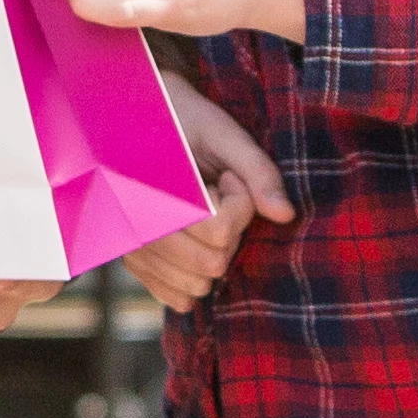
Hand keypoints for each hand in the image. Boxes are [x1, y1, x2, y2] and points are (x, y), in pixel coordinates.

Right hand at [114, 76, 295, 310]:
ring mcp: (131, 248)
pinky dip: (196, 278)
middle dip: (229, 232)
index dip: (239, 204)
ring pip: (196, 286)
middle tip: (217, 195)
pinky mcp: (134, 264)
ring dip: (213, 253)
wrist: (137, 119)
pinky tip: (193, 242)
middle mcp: (135, 223)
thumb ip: (258, 171)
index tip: (230, 177)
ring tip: (201, 213)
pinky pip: (178, 298)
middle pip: (210, 263)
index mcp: (154, 186)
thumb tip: (286, 215)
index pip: (218, 230)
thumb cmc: (185, 121)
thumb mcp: (223, 132)